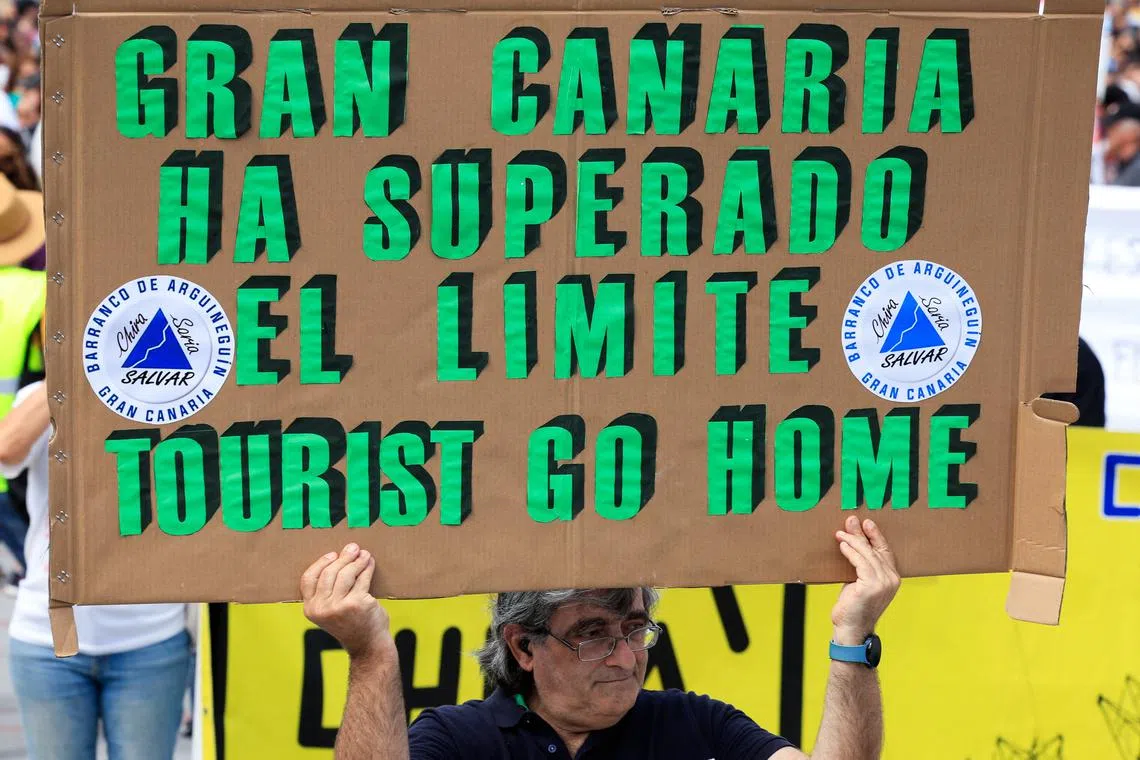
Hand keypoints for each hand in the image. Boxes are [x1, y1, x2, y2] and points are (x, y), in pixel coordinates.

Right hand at [301, 544, 391, 663]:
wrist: (367, 645)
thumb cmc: (350, 623)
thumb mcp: (330, 610)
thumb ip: (328, 591)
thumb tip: (339, 557)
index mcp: (310, 609)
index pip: (308, 579)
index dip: (320, 563)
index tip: (333, 554)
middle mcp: (321, 608)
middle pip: (329, 573)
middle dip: (343, 558)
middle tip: (353, 548)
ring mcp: (339, 606)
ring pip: (346, 574)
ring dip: (357, 561)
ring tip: (364, 554)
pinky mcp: (356, 604)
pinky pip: (362, 579)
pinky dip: (367, 569)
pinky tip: (370, 563)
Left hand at [831, 516, 900, 645]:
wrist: (851, 629)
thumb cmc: (853, 606)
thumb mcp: (858, 581)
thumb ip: (860, 564)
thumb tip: (852, 542)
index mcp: (892, 578)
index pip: (885, 551)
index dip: (876, 535)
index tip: (866, 522)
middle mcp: (891, 580)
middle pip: (875, 550)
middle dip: (862, 534)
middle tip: (850, 521)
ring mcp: (883, 583)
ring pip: (867, 554)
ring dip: (853, 541)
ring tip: (840, 533)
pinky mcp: (871, 586)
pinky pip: (860, 562)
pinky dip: (850, 551)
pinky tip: (842, 545)